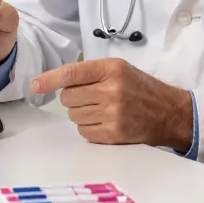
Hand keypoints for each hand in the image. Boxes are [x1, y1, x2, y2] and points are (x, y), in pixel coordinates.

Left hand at [31, 58, 192, 149]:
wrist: (168, 112)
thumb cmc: (141, 89)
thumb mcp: (120, 69)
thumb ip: (91, 72)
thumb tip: (56, 82)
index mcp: (111, 69)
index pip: (72, 73)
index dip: (49, 79)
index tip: (35, 85)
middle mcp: (111, 89)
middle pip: (68, 97)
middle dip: (74, 98)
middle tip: (92, 97)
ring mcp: (113, 113)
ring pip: (74, 115)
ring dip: (82, 113)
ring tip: (102, 110)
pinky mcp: (114, 133)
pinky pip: (84, 131)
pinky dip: (89, 127)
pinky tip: (105, 122)